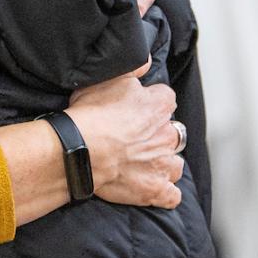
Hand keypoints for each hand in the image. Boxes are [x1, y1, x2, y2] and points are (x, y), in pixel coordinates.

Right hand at [64, 69, 184, 208]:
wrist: (81, 148)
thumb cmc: (92, 113)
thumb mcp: (109, 77)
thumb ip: (133, 68)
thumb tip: (147, 61)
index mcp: (159, 106)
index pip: (166, 100)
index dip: (152, 103)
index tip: (137, 108)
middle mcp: (167, 135)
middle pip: (174, 133)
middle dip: (161, 135)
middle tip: (138, 138)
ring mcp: (162, 164)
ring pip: (175, 164)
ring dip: (164, 163)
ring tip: (145, 163)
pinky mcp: (154, 189)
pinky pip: (171, 196)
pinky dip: (166, 194)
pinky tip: (155, 189)